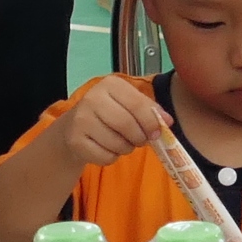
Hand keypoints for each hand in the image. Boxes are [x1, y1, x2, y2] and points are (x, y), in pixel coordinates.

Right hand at [55, 73, 173, 173]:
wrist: (74, 127)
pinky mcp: (75, 141)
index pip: (137, 104)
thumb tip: (168, 122)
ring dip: (127, 148)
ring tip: (123, 143)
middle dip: (139, 137)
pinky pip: (105, 157)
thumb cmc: (109, 113)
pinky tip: (107, 148)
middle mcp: (92, 98)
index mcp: (110, 84)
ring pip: (116, 143)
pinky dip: (112, 157)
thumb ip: (150, 110)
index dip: (151, 122)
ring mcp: (81, 120)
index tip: (157, 132)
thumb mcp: (129, 104)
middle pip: (127, 124)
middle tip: (141, 140)